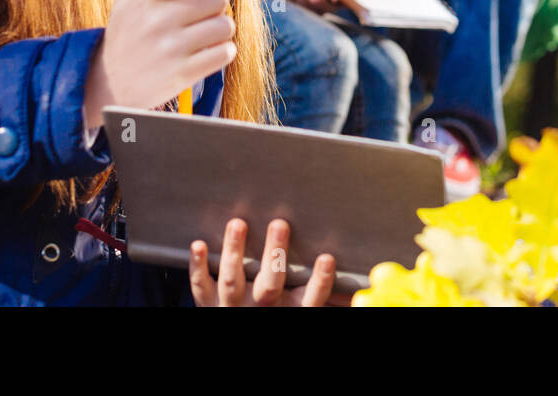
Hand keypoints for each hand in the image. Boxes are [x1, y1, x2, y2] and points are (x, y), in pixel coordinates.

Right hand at [83, 0, 238, 128]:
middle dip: (216, 5)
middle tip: (201, 14)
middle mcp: (158, 21)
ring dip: (222, 29)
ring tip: (203, 35)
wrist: (109, 86)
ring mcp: (171, 48)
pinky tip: (207, 53)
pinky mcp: (183, 73)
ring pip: (226, 26)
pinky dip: (223, 51)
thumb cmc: (124, 34)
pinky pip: (226, 52)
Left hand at [189, 219, 347, 306]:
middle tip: (279, 224)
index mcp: (290, 310)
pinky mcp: (208, 303)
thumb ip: (321, 294)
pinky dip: (198, 266)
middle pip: (270, 285)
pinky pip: (201, 287)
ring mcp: (232, 307)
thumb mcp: (301, 306)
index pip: (312, 299)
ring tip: (238, 224)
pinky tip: (198, 244)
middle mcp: (262, 309)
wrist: (240, 333)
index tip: (327, 258)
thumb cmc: (280, 310)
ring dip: (235, 252)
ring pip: (233, 281)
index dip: (320, 281)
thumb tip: (359, 283)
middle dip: (274, 254)